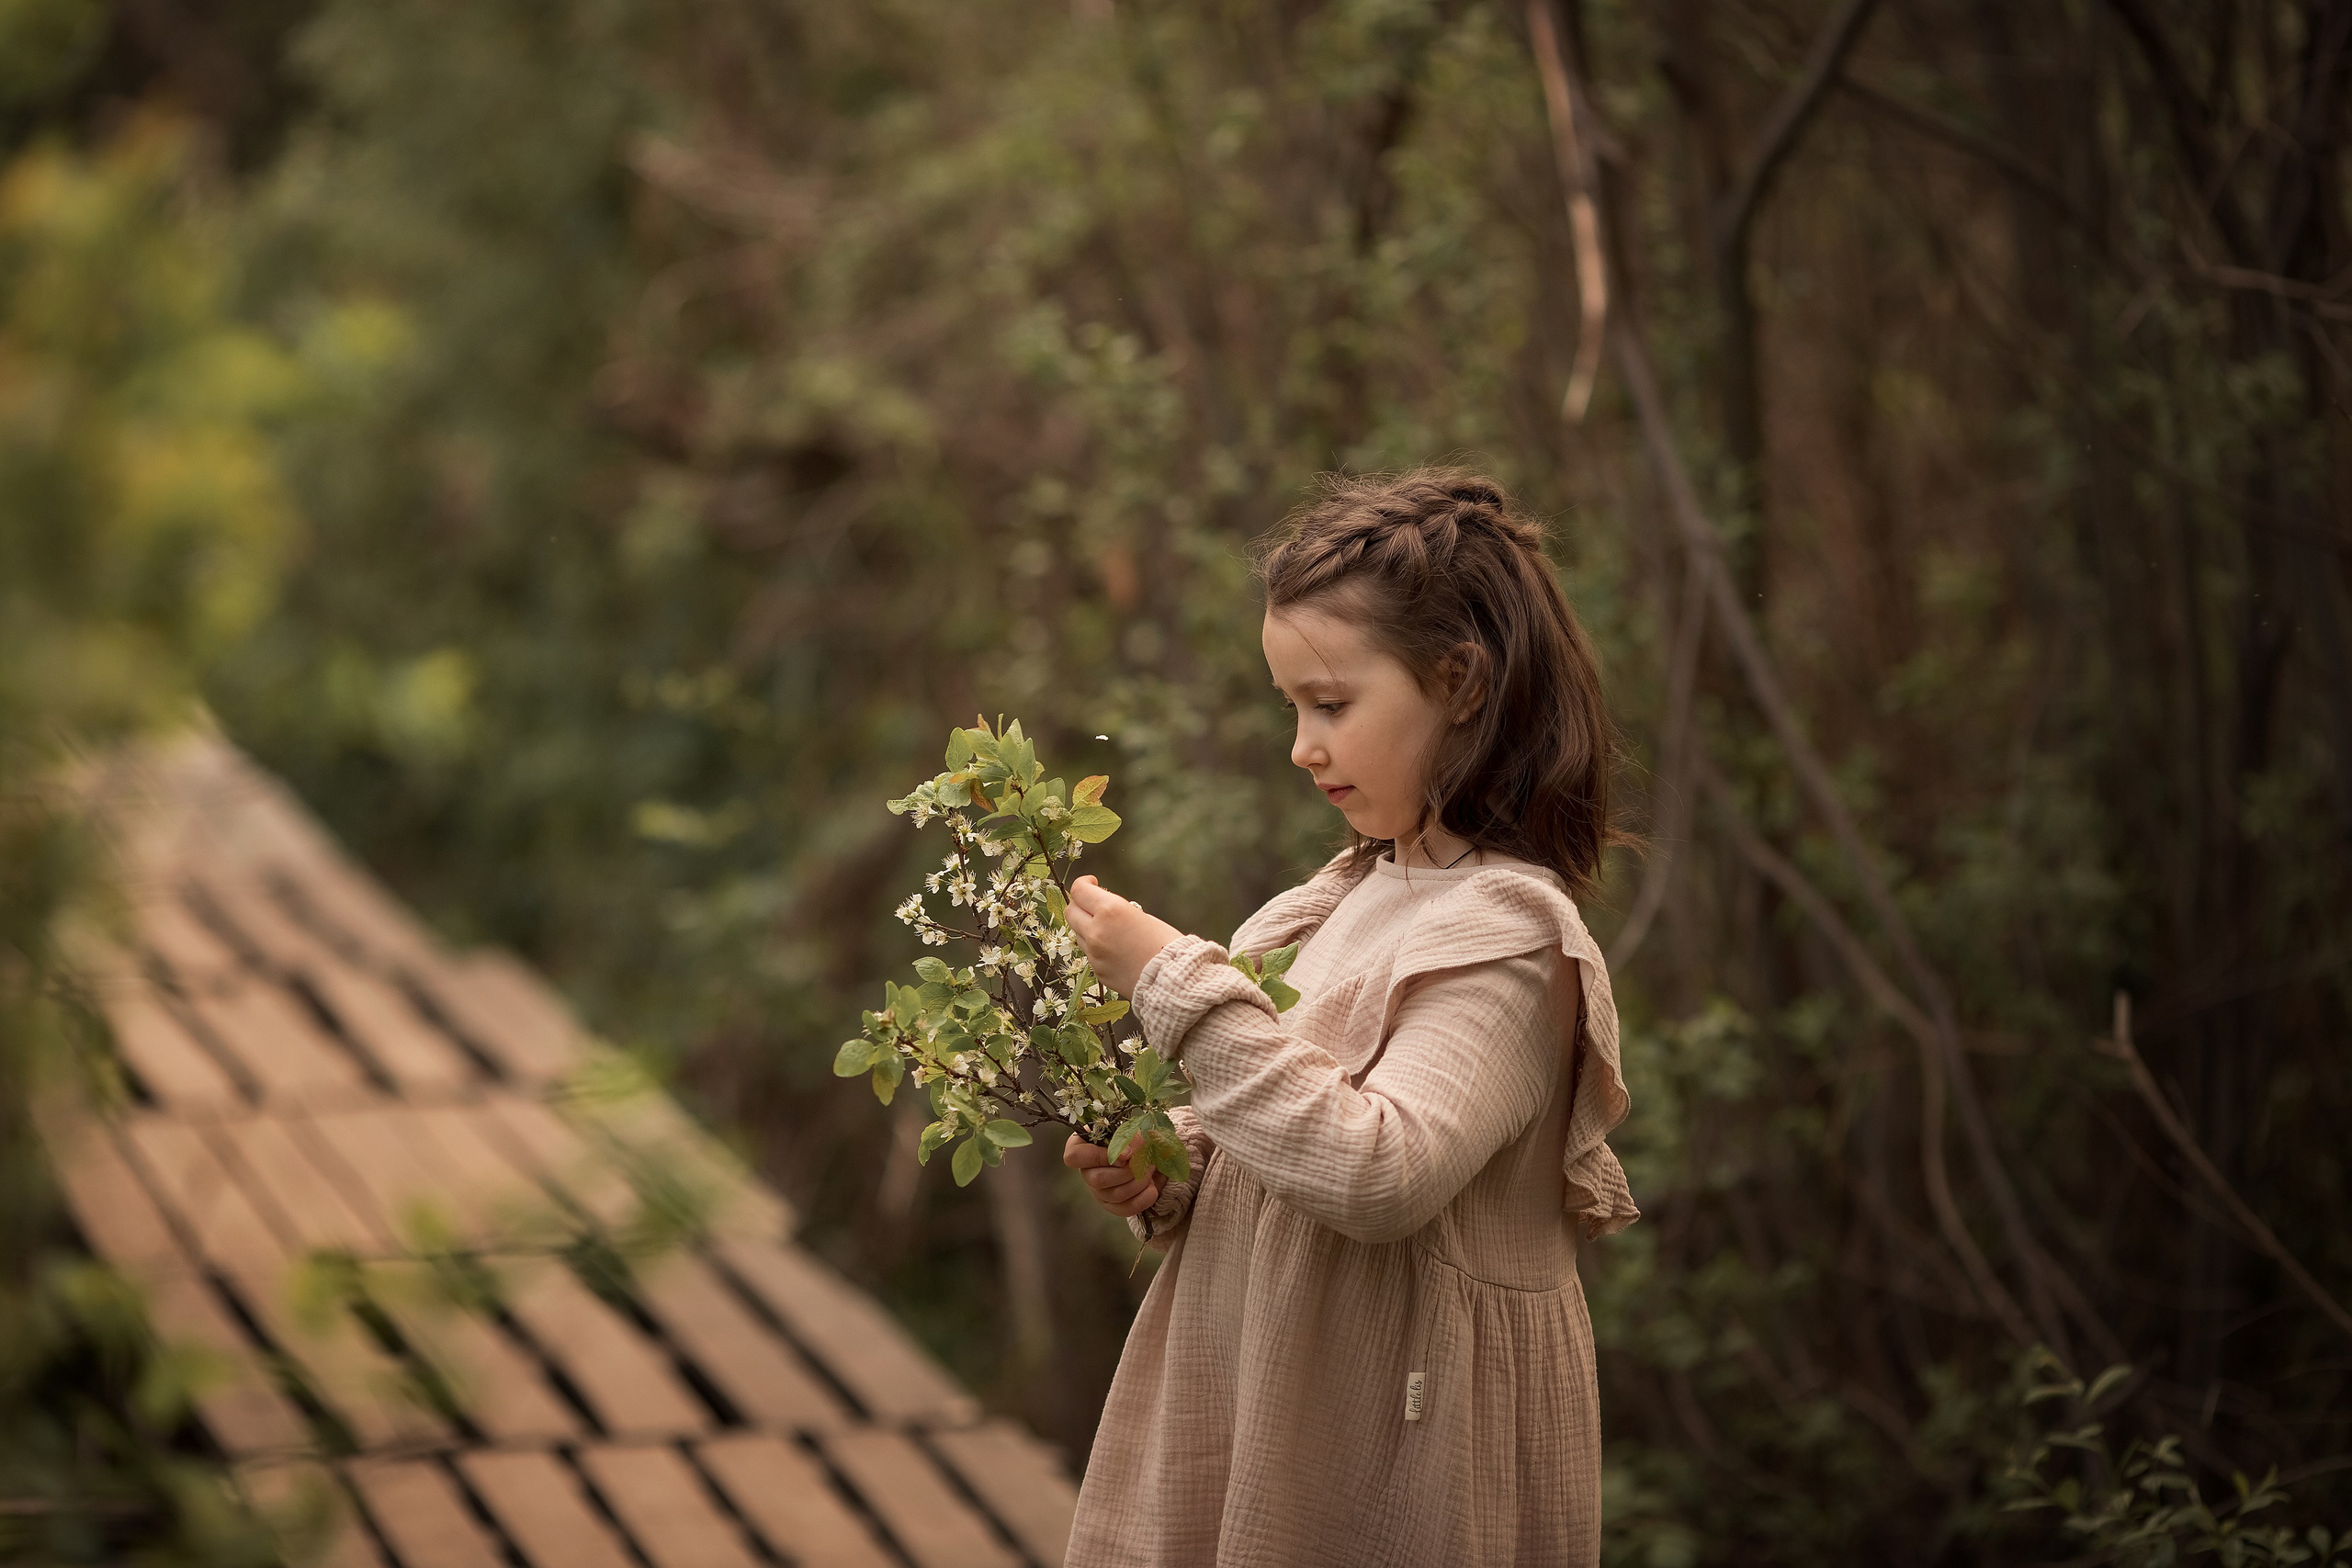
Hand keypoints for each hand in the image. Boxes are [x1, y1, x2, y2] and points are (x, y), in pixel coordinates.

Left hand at [1063, 874, 1181, 998]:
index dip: (1084, 883)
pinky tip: (1115, 948)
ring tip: (1109, 928)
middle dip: (1080, 904)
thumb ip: (1118, 911)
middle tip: (1094, 904)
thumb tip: (1104, 910)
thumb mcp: (1142, 917)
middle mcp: (1096, 931)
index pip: (1079, 891)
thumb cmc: (1167, 944)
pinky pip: (1090, 952)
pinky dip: (1096, 946)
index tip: (1093, 883)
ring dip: (1087, 926)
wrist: (1173, 980)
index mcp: (1110, 911)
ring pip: (1078, 932)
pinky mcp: (1098, 970)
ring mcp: (1094, 953)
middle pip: (1071, 911)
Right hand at [1065, 1132, 1164, 1218]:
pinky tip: (1152, 1187)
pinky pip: (1126, 1209)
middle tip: (1145, 1162)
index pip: (1074, 1156)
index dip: (1099, 1157)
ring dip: (1139, 1183)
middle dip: (1127, 1172)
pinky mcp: (1113, 1205)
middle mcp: (1086, 1172)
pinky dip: (1144, 1198)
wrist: (1148, 1153)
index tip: (1124, 1155)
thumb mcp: (1130, 1130)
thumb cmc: (1132, 1138)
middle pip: (1097, 1180)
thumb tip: (1128, 1154)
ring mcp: (1098, 1191)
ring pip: (1114, 1195)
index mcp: (1082, 1148)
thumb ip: (1129, 1137)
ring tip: (1150, 1170)